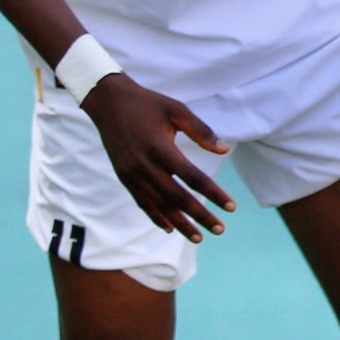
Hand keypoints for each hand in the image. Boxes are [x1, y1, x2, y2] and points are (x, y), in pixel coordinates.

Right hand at [82, 77, 236, 239]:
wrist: (108, 103)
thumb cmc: (148, 104)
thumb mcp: (177, 110)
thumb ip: (201, 130)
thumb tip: (224, 150)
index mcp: (160, 148)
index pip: (192, 178)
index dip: (213, 194)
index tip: (231, 207)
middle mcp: (144, 166)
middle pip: (177, 197)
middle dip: (199, 215)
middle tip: (220, 229)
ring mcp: (132, 174)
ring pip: (159, 205)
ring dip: (179, 223)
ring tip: (198, 236)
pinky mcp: (124, 177)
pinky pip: (142, 202)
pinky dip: (156, 216)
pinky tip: (169, 227)